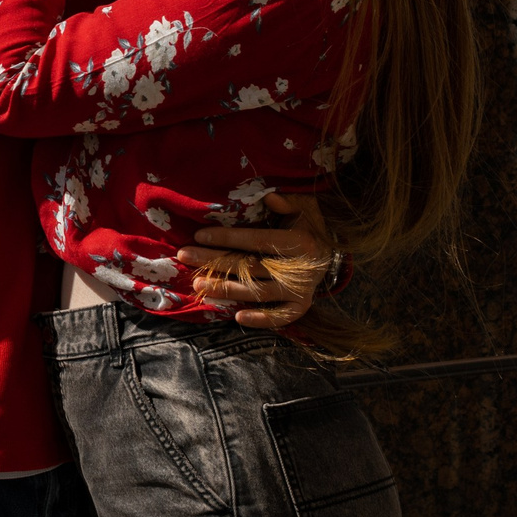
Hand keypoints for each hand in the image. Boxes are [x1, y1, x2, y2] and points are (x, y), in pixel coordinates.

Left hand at [178, 190, 333, 329]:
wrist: (332, 252)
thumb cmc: (308, 225)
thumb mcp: (303, 208)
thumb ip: (286, 202)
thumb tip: (269, 197)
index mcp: (298, 242)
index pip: (257, 240)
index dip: (227, 238)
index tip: (199, 235)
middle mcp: (299, 268)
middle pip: (250, 267)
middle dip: (215, 262)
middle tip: (185, 256)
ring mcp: (301, 290)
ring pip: (259, 292)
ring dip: (227, 290)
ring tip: (198, 285)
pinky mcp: (301, 305)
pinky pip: (281, 316)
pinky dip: (262, 319)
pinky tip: (237, 317)